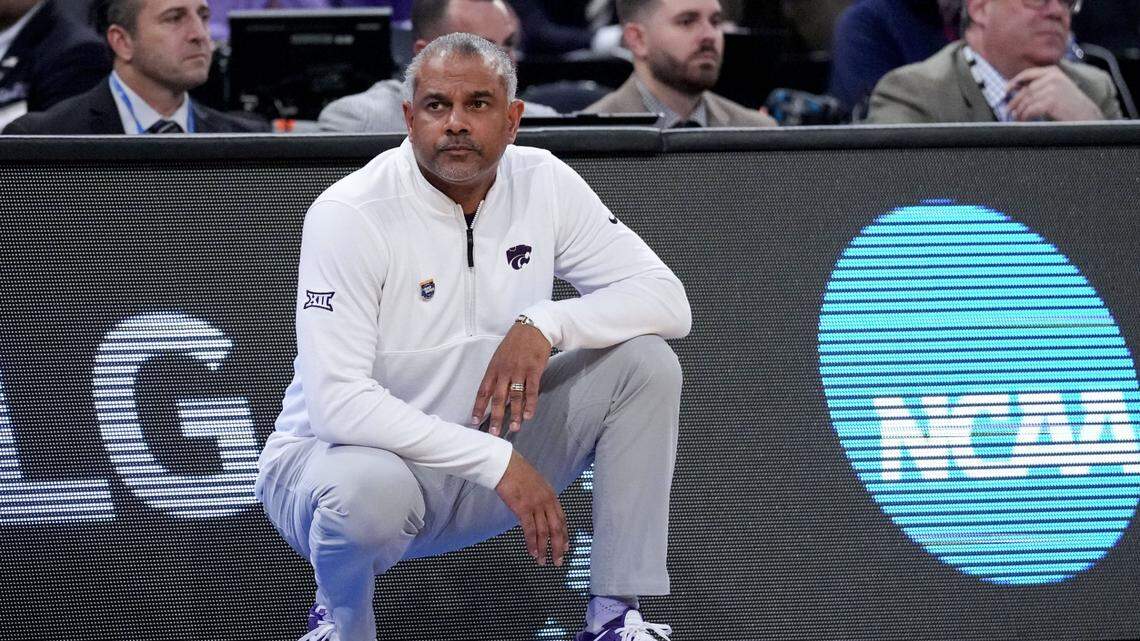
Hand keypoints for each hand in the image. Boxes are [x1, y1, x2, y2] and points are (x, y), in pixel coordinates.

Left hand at [470, 322, 550, 435]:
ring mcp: (520, 371)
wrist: (533, 328)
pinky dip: (530, 404)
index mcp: (494, 368)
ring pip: (516, 397)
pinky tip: (529, 415)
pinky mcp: (534, 370)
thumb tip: (494, 394)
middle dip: (496, 417)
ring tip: (515, 428)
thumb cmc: (515, 343)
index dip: (479, 407)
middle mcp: (505, 371)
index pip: (483, 391)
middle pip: (498, 398)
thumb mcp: (500, 356)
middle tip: (494, 433)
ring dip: (515, 414)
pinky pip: (532, 391)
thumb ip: (497, 374)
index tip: (475, 421)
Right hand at [495, 450, 568, 565]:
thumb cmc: (517, 472)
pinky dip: (532, 543)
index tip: (567, 547)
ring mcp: (536, 505)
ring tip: (543, 561)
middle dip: (559, 547)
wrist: (505, 465)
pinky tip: (532, 552)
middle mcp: (547, 501)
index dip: (565, 535)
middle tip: (558, 561)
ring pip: (544, 532)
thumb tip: (539, 510)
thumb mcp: (535, 484)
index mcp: (551, 495)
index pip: (562, 519)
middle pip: (557, 528)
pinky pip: (530, 530)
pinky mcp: (523, 508)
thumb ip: (540, 498)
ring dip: (544, 549)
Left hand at [1007, 66, 1103, 121]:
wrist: (1086, 115)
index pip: (1029, 74)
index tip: (1006, 90)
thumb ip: (1041, 85)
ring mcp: (1052, 89)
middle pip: (1025, 90)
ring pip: (1026, 101)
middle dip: (1015, 101)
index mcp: (1053, 72)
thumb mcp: (1057, 87)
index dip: (1015, 82)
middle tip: (1008, 110)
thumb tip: (1017, 89)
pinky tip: (1024, 120)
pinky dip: (1024, 116)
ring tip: (1017, 118)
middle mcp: (1052, 78)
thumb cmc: (1070, 104)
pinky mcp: (1050, 101)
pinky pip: (1030, 109)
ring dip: (1019, 111)